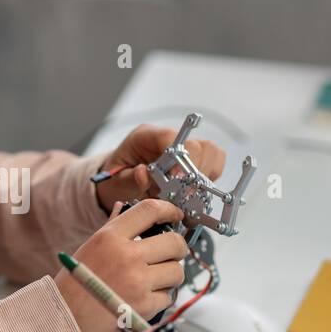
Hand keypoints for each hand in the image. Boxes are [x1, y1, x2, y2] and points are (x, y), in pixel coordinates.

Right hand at [54, 199, 188, 331]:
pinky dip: (161, 298)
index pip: (150, 210)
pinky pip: (169, 297)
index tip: (176, 216)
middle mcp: (127, 255)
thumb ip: (111, 228)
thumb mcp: (89, 248)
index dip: (170, 210)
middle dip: (177, 248)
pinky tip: (145, 298)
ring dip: (170, 276)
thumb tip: (123, 208)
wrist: (63, 320)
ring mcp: (138, 281)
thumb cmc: (73, 285)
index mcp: (110, 237)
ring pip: (176, 271)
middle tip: (171, 254)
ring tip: (155, 280)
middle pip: (174, 242)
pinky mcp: (145, 306)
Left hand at [94, 123, 226, 211]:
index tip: (177, 180)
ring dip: (204, 176)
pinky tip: (194, 191)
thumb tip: (144, 174)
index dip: (178, 159)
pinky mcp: (194, 159)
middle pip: (197, 146)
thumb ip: (130, 179)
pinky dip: (210, 178)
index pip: (170, 138)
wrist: (118, 181)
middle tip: (183, 194)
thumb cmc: (117, 179)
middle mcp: (167, 139)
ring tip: (188, 194)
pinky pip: (214, 163)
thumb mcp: (116, 182)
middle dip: (193, 173)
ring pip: (211, 152)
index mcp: (145, 137)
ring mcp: (183, 148)